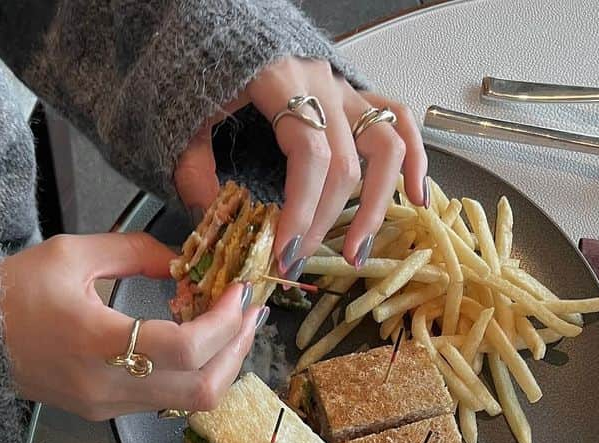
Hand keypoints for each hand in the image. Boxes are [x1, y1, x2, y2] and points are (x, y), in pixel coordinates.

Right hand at [0, 232, 259, 419]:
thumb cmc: (17, 290)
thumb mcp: (73, 253)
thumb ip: (136, 251)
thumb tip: (186, 258)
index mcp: (96, 340)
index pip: (182, 348)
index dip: (223, 323)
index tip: (240, 292)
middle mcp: (107, 384)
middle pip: (200, 389)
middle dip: (237, 350)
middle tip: (251, 312)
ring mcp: (108, 406)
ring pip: (189, 403)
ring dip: (221, 365)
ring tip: (233, 327)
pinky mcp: (106, 414)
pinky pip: (167, 401)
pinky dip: (193, 373)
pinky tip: (198, 342)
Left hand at [174, 58, 427, 269]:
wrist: (212, 25)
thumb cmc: (198, 67)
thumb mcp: (182, 117)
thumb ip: (193, 167)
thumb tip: (213, 219)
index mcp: (280, 79)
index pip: (309, 154)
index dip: (302, 210)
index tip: (287, 253)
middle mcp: (322, 82)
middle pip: (344, 162)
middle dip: (324, 222)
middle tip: (299, 262)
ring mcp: (343, 88)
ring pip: (386, 146)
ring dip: (376, 205)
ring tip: (358, 251)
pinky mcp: (353, 97)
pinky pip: (398, 121)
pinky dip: (415, 160)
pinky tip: (417, 198)